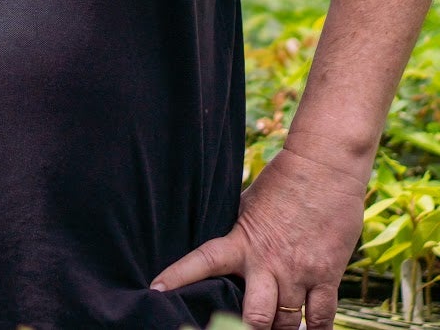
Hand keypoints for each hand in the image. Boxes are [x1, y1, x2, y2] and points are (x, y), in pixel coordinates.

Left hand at [152, 142, 366, 328]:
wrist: (323, 168)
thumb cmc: (281, 183)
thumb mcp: (246, 206)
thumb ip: (235, 233)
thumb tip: (218, 248)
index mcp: (240, 241)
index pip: (202, 260)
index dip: (178, 276)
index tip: (157, 289)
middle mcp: (268, 263)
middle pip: (255, 316)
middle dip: (247, 329)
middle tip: (236, 329)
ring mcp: (299, 272)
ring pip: (286, 322)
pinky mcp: (327, 275)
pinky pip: (321, 317)